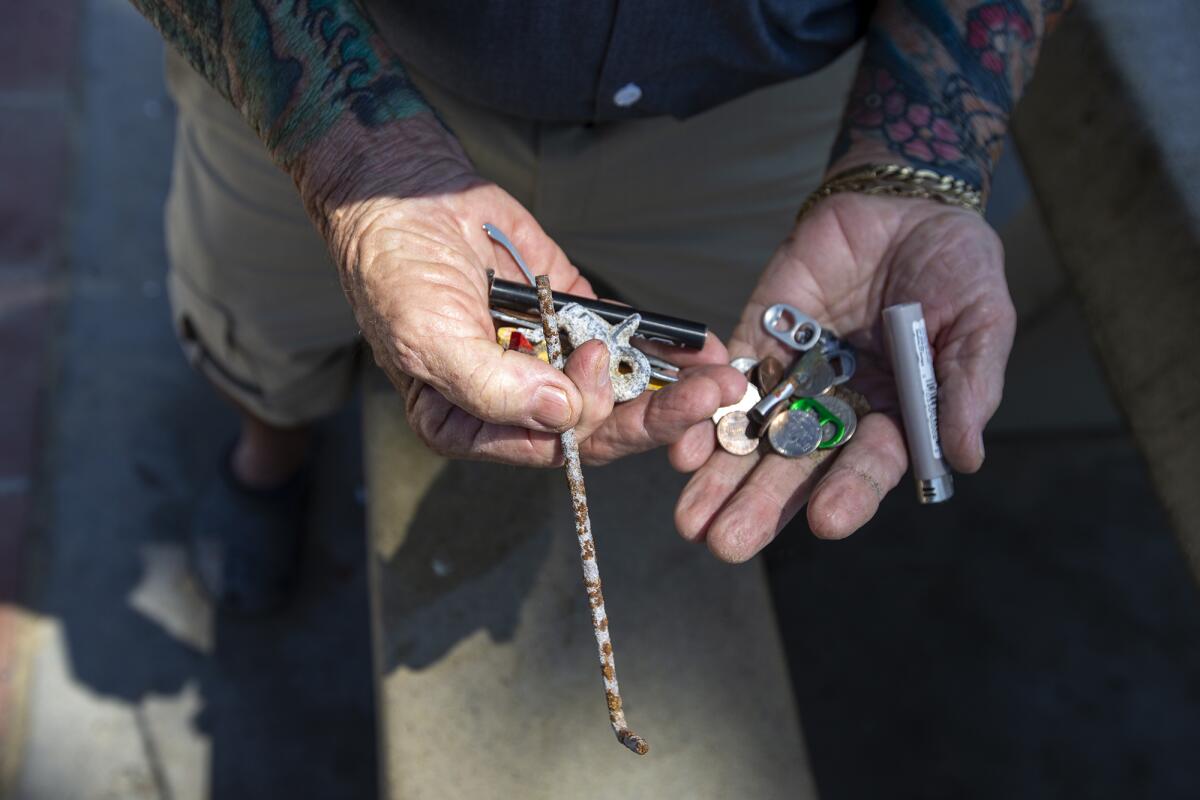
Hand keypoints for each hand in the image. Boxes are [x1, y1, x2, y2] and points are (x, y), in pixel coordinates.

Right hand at [300, 118, 744, 465]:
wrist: (404, 192)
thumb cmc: (395, 271)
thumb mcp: (430, 336)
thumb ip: (494, 386)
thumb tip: (564, 413)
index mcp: (475, 427)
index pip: (551, 446)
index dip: (590, 418)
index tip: (599, 365)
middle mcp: (518, 403)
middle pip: (599, 427)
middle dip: (657, 415)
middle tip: (708, 396)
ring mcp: (549, 361)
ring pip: (619, 390)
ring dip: (672, 388)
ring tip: (721, 379)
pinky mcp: (571, 320)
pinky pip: (624, 342)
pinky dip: (662, 348)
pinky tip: (702, 351)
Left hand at [670, 192, 1015, 560]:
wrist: (904, 205)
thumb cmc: (958, 269)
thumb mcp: (980, 322)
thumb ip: (967, 386)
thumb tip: (965, 458)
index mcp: (895, 417)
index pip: (868, 466)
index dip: (849, 493)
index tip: (827, 521)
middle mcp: (838, 409)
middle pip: (796, 466)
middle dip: (761, 505)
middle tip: (726, 544)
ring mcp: (793, 377)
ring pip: (751, 437)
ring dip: (719, 477)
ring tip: (690, 519)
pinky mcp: (757, 340)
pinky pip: (726, 384)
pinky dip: (701, 414)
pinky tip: (677, 447)